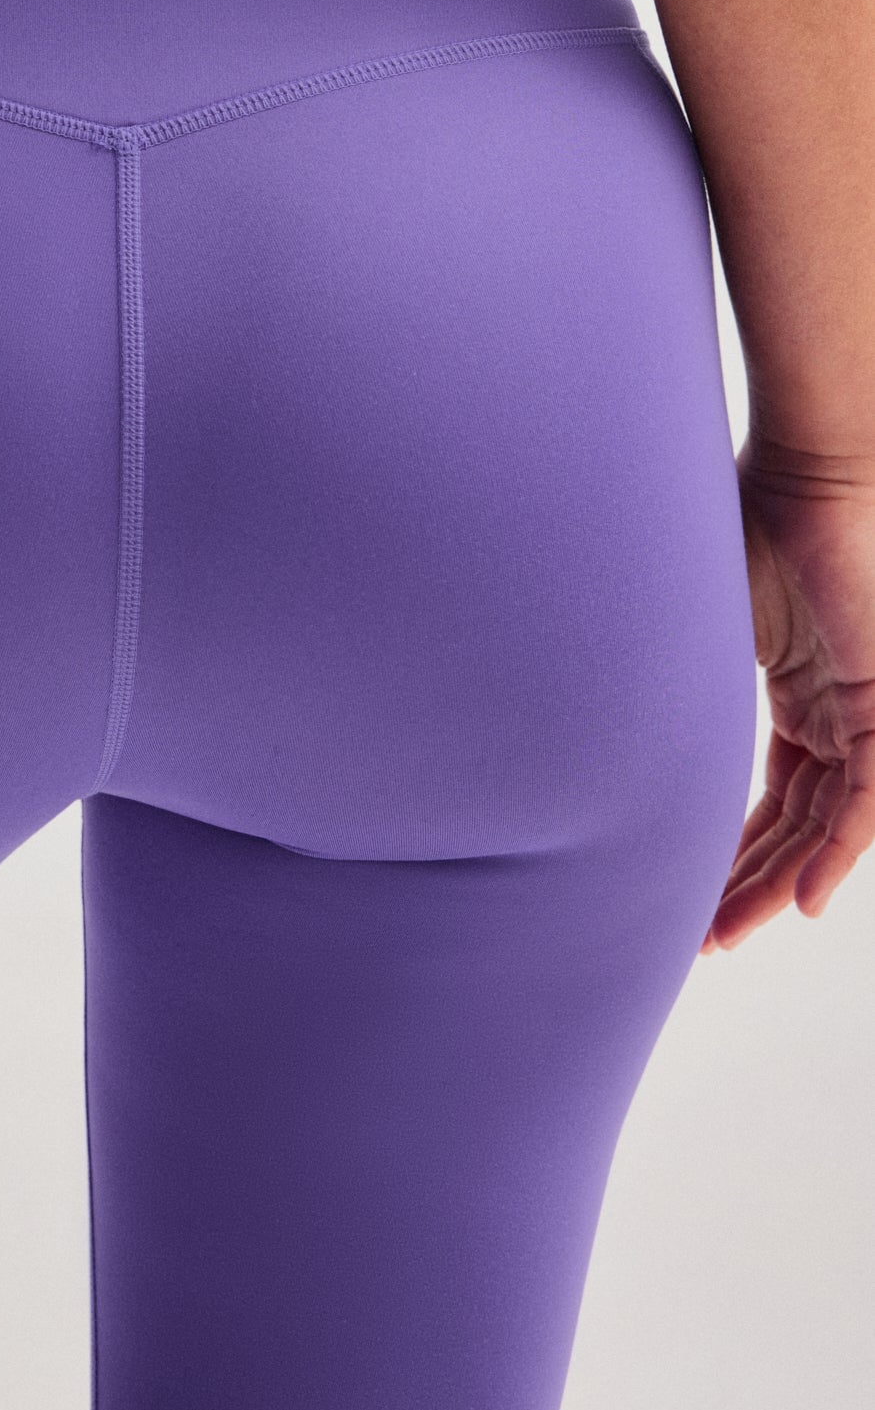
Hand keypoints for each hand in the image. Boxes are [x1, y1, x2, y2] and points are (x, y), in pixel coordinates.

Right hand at [702, 437, 874, 949]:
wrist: (806, 469)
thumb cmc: (743, 520)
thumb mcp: (693, 622)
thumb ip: (666, 672)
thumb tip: (564, 698)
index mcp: (804, 693)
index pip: (778, 799)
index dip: (737, 854)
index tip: (692, 901)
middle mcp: (839, 710)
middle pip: (801, 827)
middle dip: (750, 886)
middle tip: (705, 940)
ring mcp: (866, 708)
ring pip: (834, 827)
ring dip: (784, 882)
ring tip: (734, 932)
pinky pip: (869, 801)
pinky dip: (837, 853)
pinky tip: (801, 899)